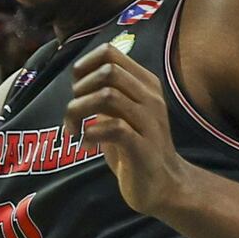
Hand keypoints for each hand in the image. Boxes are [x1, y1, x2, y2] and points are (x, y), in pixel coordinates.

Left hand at [67, 41, 188, 217]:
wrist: (164, 185)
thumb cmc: (135, 148)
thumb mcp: (120, 114)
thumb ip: (105, 94)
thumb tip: (78, 79)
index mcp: (144, 84)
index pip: (110, 53)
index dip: (84, 66)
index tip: (76, 89)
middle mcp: (150, 97)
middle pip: (108, 71)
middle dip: (80, 89)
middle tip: (74, 113)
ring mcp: (149, 121)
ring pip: (108, 95)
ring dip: (80, 111)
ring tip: (75, 129)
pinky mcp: (143, 147)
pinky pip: (114, 128)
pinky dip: (91, 133)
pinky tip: (87, 143)